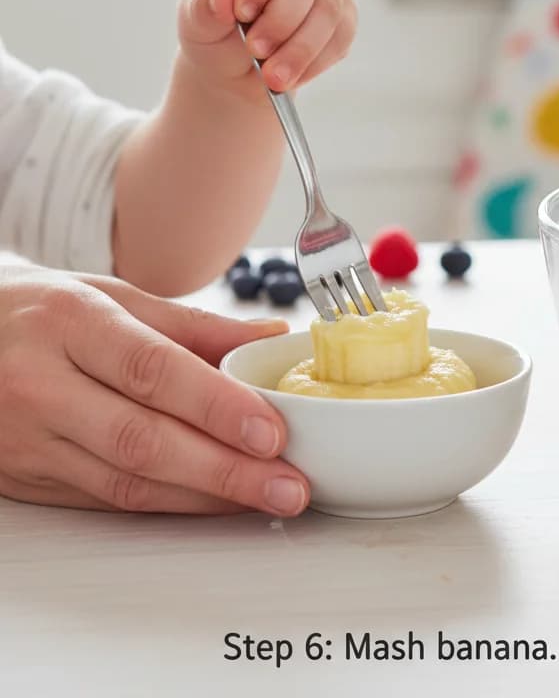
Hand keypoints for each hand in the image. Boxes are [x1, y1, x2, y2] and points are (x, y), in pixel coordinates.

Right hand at [0, 266, 309, 514]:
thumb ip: (195, 325)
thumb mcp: (113, 297)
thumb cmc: (42, 313)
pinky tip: (216, 501)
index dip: (216, 406)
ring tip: (266, 497)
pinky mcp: (28, 481)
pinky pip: (108, 499)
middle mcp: (42, 384)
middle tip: (288, 482)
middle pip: (142, 439)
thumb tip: (269, 338)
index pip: (152, 371)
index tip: (272, 431)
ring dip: (206, 496)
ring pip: (126, 481)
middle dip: (225, 469)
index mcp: (72, 324)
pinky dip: (170, 503)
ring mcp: (29, 440)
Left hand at [177, 0, 356, 96]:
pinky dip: (316, 62)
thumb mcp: (197, 23)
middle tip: (256, 51)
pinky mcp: (344, 15)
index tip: (242, 13)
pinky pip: (341, 37)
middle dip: (281, 20)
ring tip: (273, 78)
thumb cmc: (215, 32)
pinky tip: (292, 76)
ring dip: (300, 49)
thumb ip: (204, 8)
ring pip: (328, 10)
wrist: (237, 67)